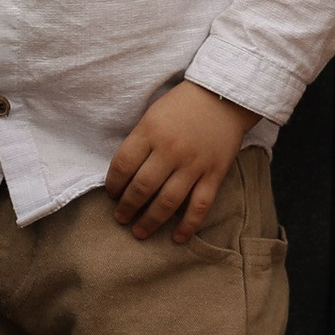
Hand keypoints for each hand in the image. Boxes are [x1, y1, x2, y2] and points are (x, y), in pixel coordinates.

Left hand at [106, 82, 253, 242]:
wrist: (223, 96)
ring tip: (139, 232)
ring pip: (167, 202)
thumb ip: (139, 142)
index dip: (112, 185)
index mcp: (150, 132)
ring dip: (150, 221)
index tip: (111, 194)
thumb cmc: (182, 105)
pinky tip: (177, 238)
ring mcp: (194, 164)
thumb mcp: (152, 115)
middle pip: (141, 188)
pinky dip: (188, 225)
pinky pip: (200, 205)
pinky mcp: (215, 174)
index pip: (122, 166)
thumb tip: (124, 175)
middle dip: (126, 208)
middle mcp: (170, 150)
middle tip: (120, 218)